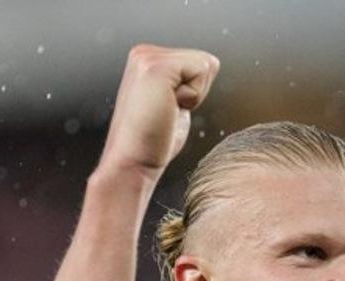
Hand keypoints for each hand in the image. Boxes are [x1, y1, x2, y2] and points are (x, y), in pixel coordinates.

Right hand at [98, 44, 219, 177]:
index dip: (195, 94)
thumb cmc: (153, 142)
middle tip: (167, 113)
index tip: (167, 111)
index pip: (200, 63)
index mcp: (147, 60)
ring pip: (205, 64)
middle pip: (206, 61)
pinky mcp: (156, 66)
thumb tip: (211, 64)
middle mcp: (144, 53)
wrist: (132, 162)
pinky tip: (167, 108)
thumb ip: (187, 82)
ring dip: (194, 96)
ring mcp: (147, 57)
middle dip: (197, 93)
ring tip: (165, 111)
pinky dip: (193, 96)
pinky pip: (201, 70)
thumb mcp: (176, 104)